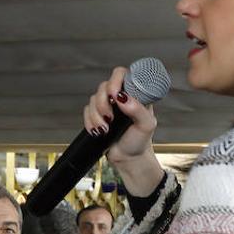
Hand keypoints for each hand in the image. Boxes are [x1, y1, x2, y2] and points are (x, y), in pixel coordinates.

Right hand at [83, 67, 163, 196]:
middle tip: (110, 118)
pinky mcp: (97, 115)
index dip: (115, 81)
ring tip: (106, 129)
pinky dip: (90, 122)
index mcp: (134, 93)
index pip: (122, 74)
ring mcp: (107, 105)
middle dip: (103, 103)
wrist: (129, 158)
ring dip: (96, 116)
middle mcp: (120, 96)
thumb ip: (138, 110)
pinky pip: (86, 111)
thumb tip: (123, 98)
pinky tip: (99, 132)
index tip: (115, 95)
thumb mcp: (146, 125)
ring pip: (93, 99)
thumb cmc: (140, 140)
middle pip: (103, 86)